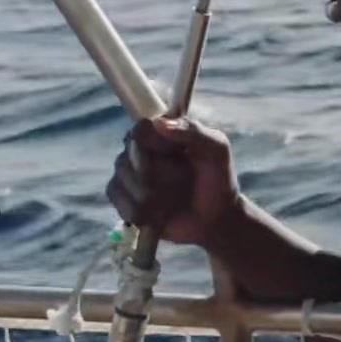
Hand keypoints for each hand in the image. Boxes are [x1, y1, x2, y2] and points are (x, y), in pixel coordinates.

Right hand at [106, 116, 240, 246]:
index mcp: (160, 132)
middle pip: (129, 157)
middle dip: (161, 175)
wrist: (215, 218)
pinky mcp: (122, 198)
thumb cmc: (218, 179)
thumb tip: (159, 123)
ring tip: (176, 198)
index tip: (177, 154)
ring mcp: (126, 173)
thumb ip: (194, 131)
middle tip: (184, 181)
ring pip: (124, 181)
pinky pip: (121, 202)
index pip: (140, 129)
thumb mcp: (217, 150)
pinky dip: (144, 212)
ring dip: (155, 196)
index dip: (156, 145)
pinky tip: (162, 214)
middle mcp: (138, 149)